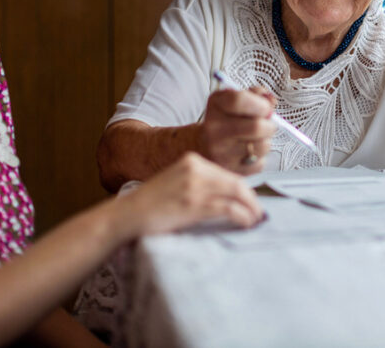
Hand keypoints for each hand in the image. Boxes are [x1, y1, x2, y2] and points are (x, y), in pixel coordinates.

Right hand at [118, 152, 263, 236]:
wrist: (126, 215)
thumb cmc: (150, 204)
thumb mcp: (176, 183)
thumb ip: (199, 184)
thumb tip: (227, 197)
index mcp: (192, 161)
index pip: (227, 174)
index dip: (243, 189)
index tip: (251, 201)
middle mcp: (195, 169)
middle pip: (236, 182)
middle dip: (251, 199)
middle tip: (258, 212)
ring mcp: (195, 186)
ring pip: (237, 193)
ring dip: (251, 208)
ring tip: (255, 219)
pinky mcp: (194, 204)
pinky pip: (228, 208)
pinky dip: (242, 216)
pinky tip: (246, 223)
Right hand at [193, 88, 277, 174]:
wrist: (204, 145)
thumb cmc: (226, 120)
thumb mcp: (235, 99)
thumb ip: (256, 95)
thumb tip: (271, 101)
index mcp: (216, 105)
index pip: (238, 100)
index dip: (260, 103)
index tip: (265, 107)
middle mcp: (214, 129)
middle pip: (256, 127)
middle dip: (269, 125)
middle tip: (266, 124)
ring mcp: (221, 152)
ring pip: (262, 146)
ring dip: (265, 141)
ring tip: (255, 138)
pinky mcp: (230, 170)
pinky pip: (259, 163)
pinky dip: (259, 157)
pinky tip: (248, 151)